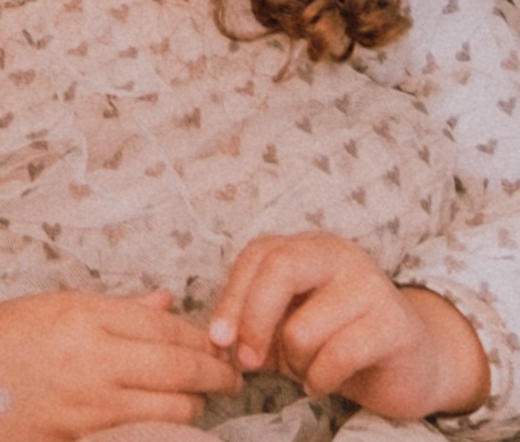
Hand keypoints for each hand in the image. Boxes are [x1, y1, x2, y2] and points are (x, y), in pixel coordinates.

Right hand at [0, 288, 240, 441]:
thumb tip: (165, 302)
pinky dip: (163, 432)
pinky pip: (141, 437)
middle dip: (214, 374)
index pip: (164, 324)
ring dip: (194, 407)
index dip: (201, 337)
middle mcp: (91, 359)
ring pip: (170, 410)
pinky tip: (169, 427)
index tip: (221, 344)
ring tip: (200, 403)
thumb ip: (113, 308)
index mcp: (83, 315)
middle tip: (232, 377)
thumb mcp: (49, 306)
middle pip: (178, 366)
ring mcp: (87, 408)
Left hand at [209, 232, 488, 419]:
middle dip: (252, 321)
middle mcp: (338, 255)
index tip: (217, 341)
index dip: (231, 298)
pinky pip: (338, 355)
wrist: (412, 364)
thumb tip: (218, 346)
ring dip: (294, 362)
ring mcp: (369, 285)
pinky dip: (320, 379)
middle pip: (279, 268)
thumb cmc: (339, 341)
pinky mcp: (394, 324)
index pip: (257, 256)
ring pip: (303, 327)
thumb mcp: (289, 328)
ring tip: (305, 369)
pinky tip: (323, 382)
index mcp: (308, 247)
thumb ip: (255, 329)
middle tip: (247, 361)